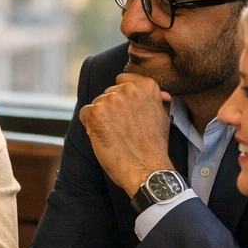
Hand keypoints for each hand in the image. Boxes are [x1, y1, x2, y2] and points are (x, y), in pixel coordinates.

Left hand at [79, 72, 174, 195]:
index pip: (123, 79)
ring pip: (97, 103)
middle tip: (122, 128)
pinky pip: (85, 113)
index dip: (121, 96)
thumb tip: (161, 93)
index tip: (125, 111)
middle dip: (111, 108)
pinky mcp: (95, 113)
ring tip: (115, 135)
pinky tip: (104, 137)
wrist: (145, 168)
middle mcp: (128, 89)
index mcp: (147, 86)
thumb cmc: (154, 147)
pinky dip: (90, 125)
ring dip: (101, 118)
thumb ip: (155, 99)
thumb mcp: (162, 115)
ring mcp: (110, 100)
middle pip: (108, 93)